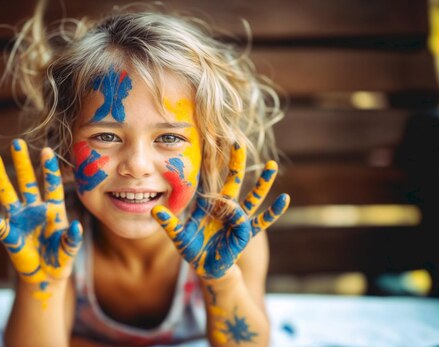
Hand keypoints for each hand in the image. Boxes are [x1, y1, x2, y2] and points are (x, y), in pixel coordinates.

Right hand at [0, 140, 82, 286]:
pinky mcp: (9, 234)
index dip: (49, 169)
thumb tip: (75, 226)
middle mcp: (35, 209)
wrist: (46, 276)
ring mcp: (20, 219)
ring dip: (0, 177)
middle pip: (28, 182)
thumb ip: (72, 239)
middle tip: (17, 143)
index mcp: (53, 209)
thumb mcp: (70, 250)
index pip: (51, 185)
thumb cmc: (61, 259)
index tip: (47, 150)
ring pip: (8, 194)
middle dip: (23, 163)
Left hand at [152, 143, 289, 279]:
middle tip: (238, 143)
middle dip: (236, 163)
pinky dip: (272, 211)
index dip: (211, 164)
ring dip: (262, 182)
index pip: (210, 180)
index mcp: (208, 205)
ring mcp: (237, 220)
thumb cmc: (193, 249)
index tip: (213, 144)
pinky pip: (261, 221)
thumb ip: (168, 223)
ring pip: (252, 197)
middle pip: (233, 181)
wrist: (206, 268)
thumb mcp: (178, 236)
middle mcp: (225, 208)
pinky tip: (284, 199)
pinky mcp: (245, 233)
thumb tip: (154, 210)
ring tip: (271, 165)